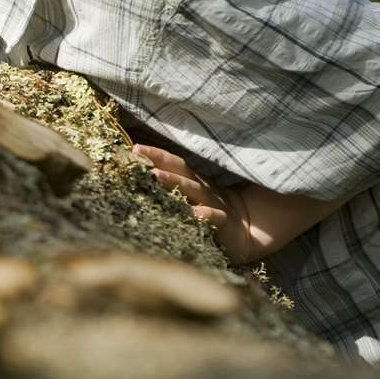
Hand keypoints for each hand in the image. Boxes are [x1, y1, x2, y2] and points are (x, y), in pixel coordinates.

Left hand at [133, 144, 256, 263]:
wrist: (245, 231)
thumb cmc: (209, 212)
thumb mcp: (191, 198)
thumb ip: (172, 187)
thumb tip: (141, 178)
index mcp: (193, 181)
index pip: (173, 163)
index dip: (155, 154)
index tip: (134, 147)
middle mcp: (201, 189)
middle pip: (181, 171)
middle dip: (160, 161)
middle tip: (138, 155)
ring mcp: (213, 203)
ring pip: (194, 190)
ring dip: (175, 181)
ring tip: (156, 175)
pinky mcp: (224, 222)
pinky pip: (216, 217)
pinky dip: (207, 215)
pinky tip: (196, 214)